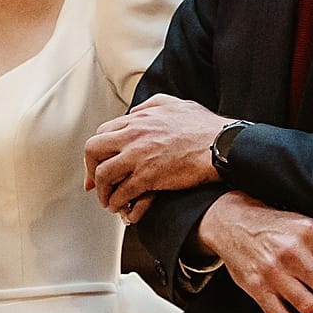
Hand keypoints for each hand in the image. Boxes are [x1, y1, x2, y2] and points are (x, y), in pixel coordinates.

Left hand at [84, 96, 231, 217]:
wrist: (222, 145)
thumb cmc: (205, 127)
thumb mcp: (176, 105)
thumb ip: (152, 106)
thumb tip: (136, 111)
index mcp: (138, 119)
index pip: (103, 131)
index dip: (97, 150)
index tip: (97, 163)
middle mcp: (133, 135)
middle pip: (93, 149)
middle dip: (90, 169)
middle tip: (94, 184)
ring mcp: (138, 156)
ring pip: (103, 174)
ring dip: (102, 191)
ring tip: (108, 200)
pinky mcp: (148, 177)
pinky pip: (121, 192)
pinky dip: (117, 202)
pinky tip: (121, 208)